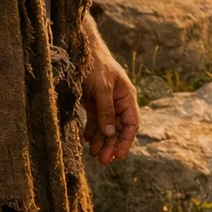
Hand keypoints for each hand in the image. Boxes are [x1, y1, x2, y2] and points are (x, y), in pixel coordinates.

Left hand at [82, 37, 139, 165]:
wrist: (80, 50)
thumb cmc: (96, 65)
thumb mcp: (102, 88)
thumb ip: (106, 110)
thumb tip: (110, 133)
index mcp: (126, 97)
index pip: (131, 123)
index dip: (127, 140)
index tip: (119, 155)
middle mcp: (118, 102)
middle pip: (118, 129)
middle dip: (112, 145)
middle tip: (103, 161)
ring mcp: (105, 103)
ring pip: (106, 128)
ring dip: (101, 142)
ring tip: (93, 155)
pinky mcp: (92, 103)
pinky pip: (95, 122)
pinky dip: (92, 132)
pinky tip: (87, 141)